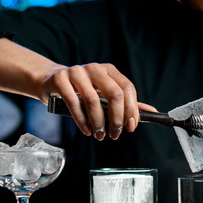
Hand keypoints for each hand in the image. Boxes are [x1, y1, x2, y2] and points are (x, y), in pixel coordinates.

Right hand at [0, 39, 149, 140]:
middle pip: (114, 94)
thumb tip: (152, 111)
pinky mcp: (60, 79)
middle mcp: (95, 68)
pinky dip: (81, 120)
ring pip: (93, 100)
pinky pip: (73, 102)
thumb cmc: (82, 91)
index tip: (130, 127)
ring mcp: (76, 72)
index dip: (131, 109)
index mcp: (109, 70)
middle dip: (116, 118)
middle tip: (114, 134)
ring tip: (99, 135)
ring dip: (98, 122)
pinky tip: (86, 130)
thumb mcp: (103, 94)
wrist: (51, 82)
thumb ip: (126, 102)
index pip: (127, 88)